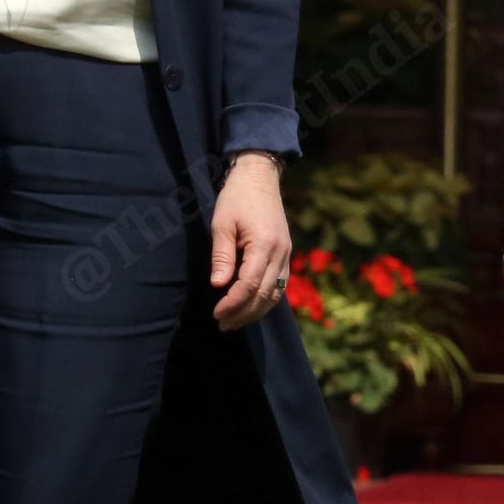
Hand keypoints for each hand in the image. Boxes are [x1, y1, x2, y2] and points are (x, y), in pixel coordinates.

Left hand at [209, 153, 291, 330]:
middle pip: (264, 294)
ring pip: (275, 293)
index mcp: (264, 244)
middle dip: (243, 313)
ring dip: (256, 311)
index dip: (233, 303)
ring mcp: (286, 254)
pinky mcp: (286, 253)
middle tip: (223, 325)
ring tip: (235, 322)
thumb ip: (222, 256)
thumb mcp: (222, 224)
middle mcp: (280, 253)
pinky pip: (279, 284)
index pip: (250, 284)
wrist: (259, 178)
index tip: (216, 313)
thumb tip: (218, 285)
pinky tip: (251, 307)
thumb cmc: (236, 198)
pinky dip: (265, 299)